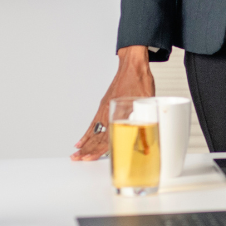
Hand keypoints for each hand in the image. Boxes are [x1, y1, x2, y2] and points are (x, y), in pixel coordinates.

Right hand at [72, 45, 155, 160]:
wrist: (133, 64)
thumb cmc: (141, 80)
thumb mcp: (147, 101)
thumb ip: (144, 119)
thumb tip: (149, 138)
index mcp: (118, 111)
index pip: (107, 135)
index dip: (99, 149)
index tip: (90, 158)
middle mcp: (108, 111)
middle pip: (97, 135)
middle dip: (88, 150)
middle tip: (78, 160)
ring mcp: (104, 108)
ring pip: (94, 130)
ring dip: (85, 144)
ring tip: (76, 154)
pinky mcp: (104, 105)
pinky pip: (94, 123)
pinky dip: (87, 133)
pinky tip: (82, 140)